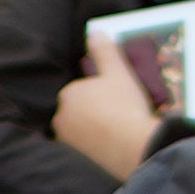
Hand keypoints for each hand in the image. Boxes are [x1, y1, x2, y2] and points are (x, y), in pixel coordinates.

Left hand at [53, 53, 164, 178]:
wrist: (133, 147)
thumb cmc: (125, 106)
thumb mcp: (118, 71)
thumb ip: (104, 50)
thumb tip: (95, 32)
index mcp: (68, 94)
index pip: (80, 91)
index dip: (100, 95)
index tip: (116, 100)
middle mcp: (61, 119)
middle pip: (78, 112)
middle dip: (93, 113)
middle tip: (118, 116)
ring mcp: (68, 142)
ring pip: (80, 131)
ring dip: (93, 131)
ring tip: (116, 133)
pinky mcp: (76, 162)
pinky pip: (85, 150)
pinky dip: (95, 148)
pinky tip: (111, 148)